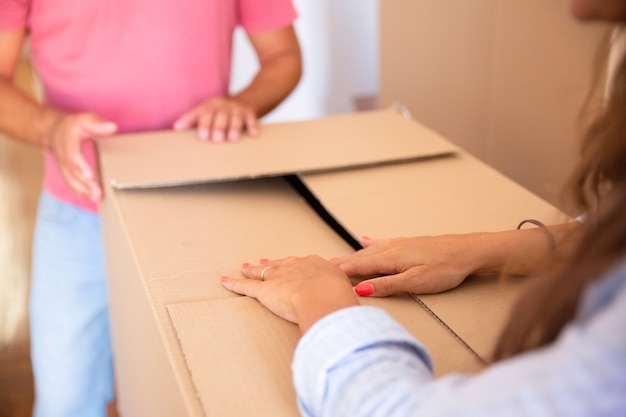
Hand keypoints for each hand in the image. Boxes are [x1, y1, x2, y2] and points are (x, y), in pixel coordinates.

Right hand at [47, 112, 116, 201]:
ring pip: (70, 180)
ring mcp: (62, 165)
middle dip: (84, 183)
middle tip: (97, 192)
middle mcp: (62, 155)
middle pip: (72, 172)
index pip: (71, 155)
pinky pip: (70, 183)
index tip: (89, 175)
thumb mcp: (85, 119)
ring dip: (83, 190)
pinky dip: (79, 192)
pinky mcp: (65, 172)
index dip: (79, 166)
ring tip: (97, 197)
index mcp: (66, 141)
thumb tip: (112, 127)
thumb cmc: (74, 126)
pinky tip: (91, 197)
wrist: (54, 130)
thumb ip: (97, 124)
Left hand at [173, 97, 258, 141]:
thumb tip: (177, 128)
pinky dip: (253, 126)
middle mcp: (223, 106)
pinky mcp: (250, 113)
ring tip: (233, 139)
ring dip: (234, 128)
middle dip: (219, 127)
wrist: (245, 101)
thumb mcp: (205, 112)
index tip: (203, 136)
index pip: (205, 114)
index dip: (204, 125)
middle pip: (221, 116)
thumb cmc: (219, 113)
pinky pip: (252, 119)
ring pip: (236, 118)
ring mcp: (237, 109)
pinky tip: (253, 134)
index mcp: (210, 106)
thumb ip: (192, 120)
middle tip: (218, 139)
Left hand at [221, 255, 358, 333]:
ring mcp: (279, 277)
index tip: (292, 266)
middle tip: (264, 264)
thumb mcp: (344, 292)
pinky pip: (246, 286)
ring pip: (262, 272)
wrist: (324, 297)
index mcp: (316, 264)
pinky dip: (234, 284)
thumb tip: (344, 305)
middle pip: (280, 264)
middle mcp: (295, 266)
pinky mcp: (265, 290)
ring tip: (245, 267)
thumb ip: (340, 294)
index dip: (295, 266)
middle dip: (272, 265)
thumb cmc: (338, 297)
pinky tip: (224, 281)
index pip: (302, 264)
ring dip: (252, 270)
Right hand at [334, 235, 483, 296]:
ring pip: (369, 250)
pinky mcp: (409, 244)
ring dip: (352, 255)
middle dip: (341, 263)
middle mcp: (392, 248)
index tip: (322, 275)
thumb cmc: (446, 268)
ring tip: (336, 258)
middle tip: (321, 267)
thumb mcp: (416, 282)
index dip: (341, 271)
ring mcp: (400, 244)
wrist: (469, 251)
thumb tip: (361, 288)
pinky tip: (366, 240)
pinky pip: (382, 243)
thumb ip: (387, 285)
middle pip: (360, 257)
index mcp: (391, 258)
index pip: (359, 266)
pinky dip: (370, 243)